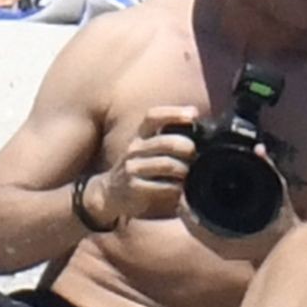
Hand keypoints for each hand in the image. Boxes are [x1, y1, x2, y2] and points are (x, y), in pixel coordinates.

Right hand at [88, 105, 201, 222]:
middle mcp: (135, 148)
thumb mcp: (148, 149)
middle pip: (166, 142)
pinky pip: (163, 186)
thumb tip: (196, 124)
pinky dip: (176, 188)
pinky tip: (178, 190)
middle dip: (187, 148)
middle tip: (194, 155)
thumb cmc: (139, 169)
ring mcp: (133, 167)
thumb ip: (168, 138)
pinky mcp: (133, 186)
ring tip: (187, 175)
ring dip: (183, 170)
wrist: (110, 193)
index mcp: (140, 135)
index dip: (174, 113)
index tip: (194, 115)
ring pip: (167, 164)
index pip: (154, 116)